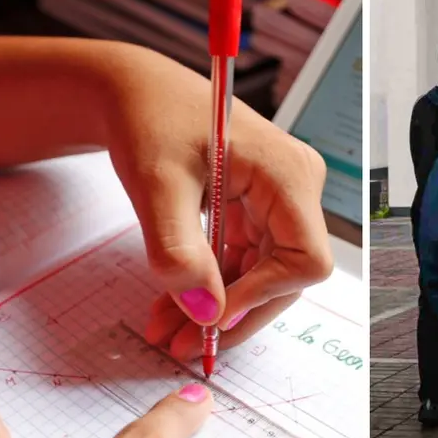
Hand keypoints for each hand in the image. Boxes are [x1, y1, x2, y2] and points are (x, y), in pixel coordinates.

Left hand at [102, 46, 332, 356]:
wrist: (132, 92)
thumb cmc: (149, 118)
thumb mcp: (156, 185)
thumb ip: (178, 251)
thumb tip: (204, 312)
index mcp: (289, 174)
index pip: (305, 259)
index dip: (262, 296)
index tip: (210, 318)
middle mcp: (295, 189)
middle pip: (286, 277)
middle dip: (234, 314)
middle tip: (184, 345)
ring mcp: (279, 201)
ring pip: (263, 277)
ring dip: (218, 308)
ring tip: (167, 330)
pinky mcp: (256, 211)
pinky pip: (244, 263)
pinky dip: (212, 287)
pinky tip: (173, 304)